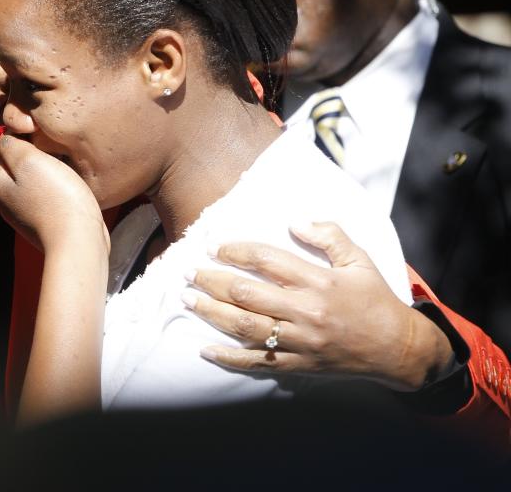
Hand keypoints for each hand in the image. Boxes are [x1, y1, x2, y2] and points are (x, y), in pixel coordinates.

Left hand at [0, 132, 108, 253]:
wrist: (79, 241)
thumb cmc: (55, 197)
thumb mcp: (28, 160)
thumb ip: (11, 144)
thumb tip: (2, 136)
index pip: (7, 149)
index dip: (27, 139)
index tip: (45, 141)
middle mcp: (6, 202)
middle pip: (21, 166)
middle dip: (39, 158)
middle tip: (58, 157)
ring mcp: (25, 215)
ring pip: (36, 181)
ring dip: (51, 174)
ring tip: (67, 174)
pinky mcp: (45, 224)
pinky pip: (49, 197)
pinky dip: (59, 191)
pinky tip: (70, 192)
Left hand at [184, 222, 451, 390]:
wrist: (399, 350)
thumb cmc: (376, 300)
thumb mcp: (360, 260)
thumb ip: (330, 236)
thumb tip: (294, 222)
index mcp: (319, 282)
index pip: (267, 261)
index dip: (236, 251)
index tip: (214, 247)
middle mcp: (305, 311)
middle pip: (247, 293)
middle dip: (212, 281)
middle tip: (188, 272)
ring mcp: (300, 341)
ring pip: (245, 326)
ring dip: (211, 312)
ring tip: (188, 299)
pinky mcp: (298, 364)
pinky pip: (257, 362)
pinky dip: (228, 358)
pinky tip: (205, 350)